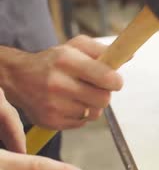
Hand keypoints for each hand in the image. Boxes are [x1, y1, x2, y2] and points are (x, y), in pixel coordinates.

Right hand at [4, 35, 122, 129]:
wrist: (18, 78)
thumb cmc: (55, 61)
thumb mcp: (76, 47)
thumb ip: (103, 50)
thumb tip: (129, 55)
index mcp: (66, 60)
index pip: (107, 78)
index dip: (116, 81)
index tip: (114, 80)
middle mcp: (57, 83)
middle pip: (104, 99)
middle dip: (104, 94)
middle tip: (95, 88)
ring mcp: (52, 104)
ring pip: (94, 113)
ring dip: (92, 105)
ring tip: (79, 95)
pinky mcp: (50, 121)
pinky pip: (81, 123)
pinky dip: (80, 115)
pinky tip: (68, 104)